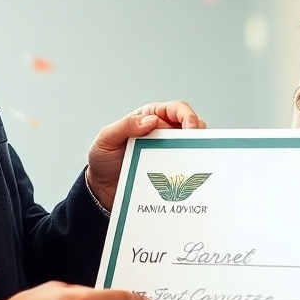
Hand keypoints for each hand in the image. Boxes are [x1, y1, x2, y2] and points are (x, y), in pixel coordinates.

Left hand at [87, 101, 205, 210]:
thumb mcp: (106, 139)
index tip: (190, 129)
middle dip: (198, 133)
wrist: (101, 190)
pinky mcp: (169, 171)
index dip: (187, 116)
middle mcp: (162, 132)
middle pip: (191, 126)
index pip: (176, 109)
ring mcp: (167, 152)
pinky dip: (191, 169)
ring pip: (192, 146)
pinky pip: (186, 167)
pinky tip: (190, 176)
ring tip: (195, 160)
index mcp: (149, 118)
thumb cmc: (102, 161)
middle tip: (197, 146)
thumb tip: (152, 120)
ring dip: (197, 151)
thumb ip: (126, 126)